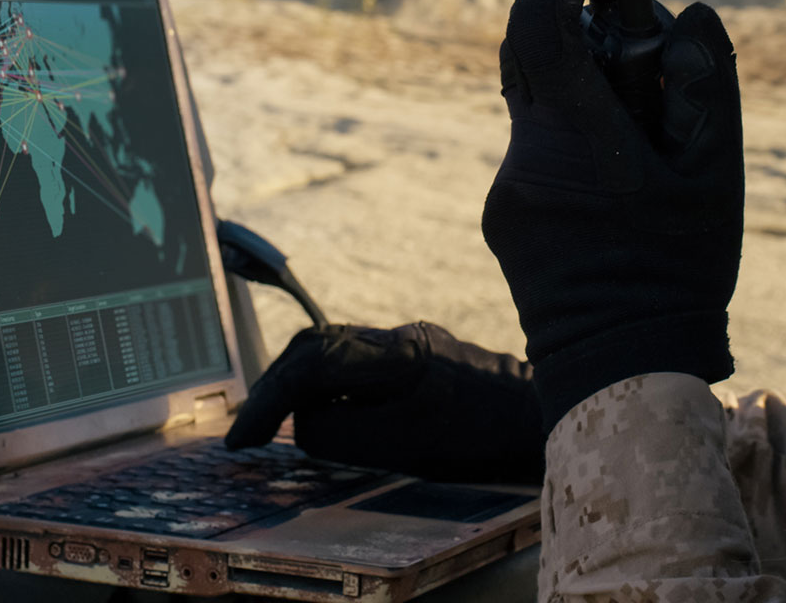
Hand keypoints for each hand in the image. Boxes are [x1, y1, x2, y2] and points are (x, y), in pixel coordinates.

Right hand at [224, 322, 542, 484]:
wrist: (543, 418)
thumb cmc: (482, 437)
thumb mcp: (405, 446)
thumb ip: (344, 430)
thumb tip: (304, 420)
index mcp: (395, 353)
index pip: (313, 364)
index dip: (270, 401)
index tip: (242, 440)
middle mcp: (400, 338)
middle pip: (318, 346)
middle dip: (276, 386)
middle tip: (248, 432)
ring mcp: (412, 344)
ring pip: (336, 351)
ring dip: (299, 384)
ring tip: (273, 423)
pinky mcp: (421, 357)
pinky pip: (358, 364)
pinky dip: (329, 386)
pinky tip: (324, 415)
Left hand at [482, 0, 743, 431]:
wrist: (619, 364)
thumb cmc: (677, 269)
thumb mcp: (715, 174)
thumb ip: (705, 81)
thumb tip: (685, 13)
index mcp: (578, 136)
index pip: (538, 23)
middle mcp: (527, 153)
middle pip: (530, 54)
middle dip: (574, 25)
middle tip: (629, 37)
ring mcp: (506, 185)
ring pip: (533, 102)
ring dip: (578, 87)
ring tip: (637, 124)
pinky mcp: (500, 212)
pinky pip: (532, 146)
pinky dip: (568, 133)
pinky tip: (613, 176)